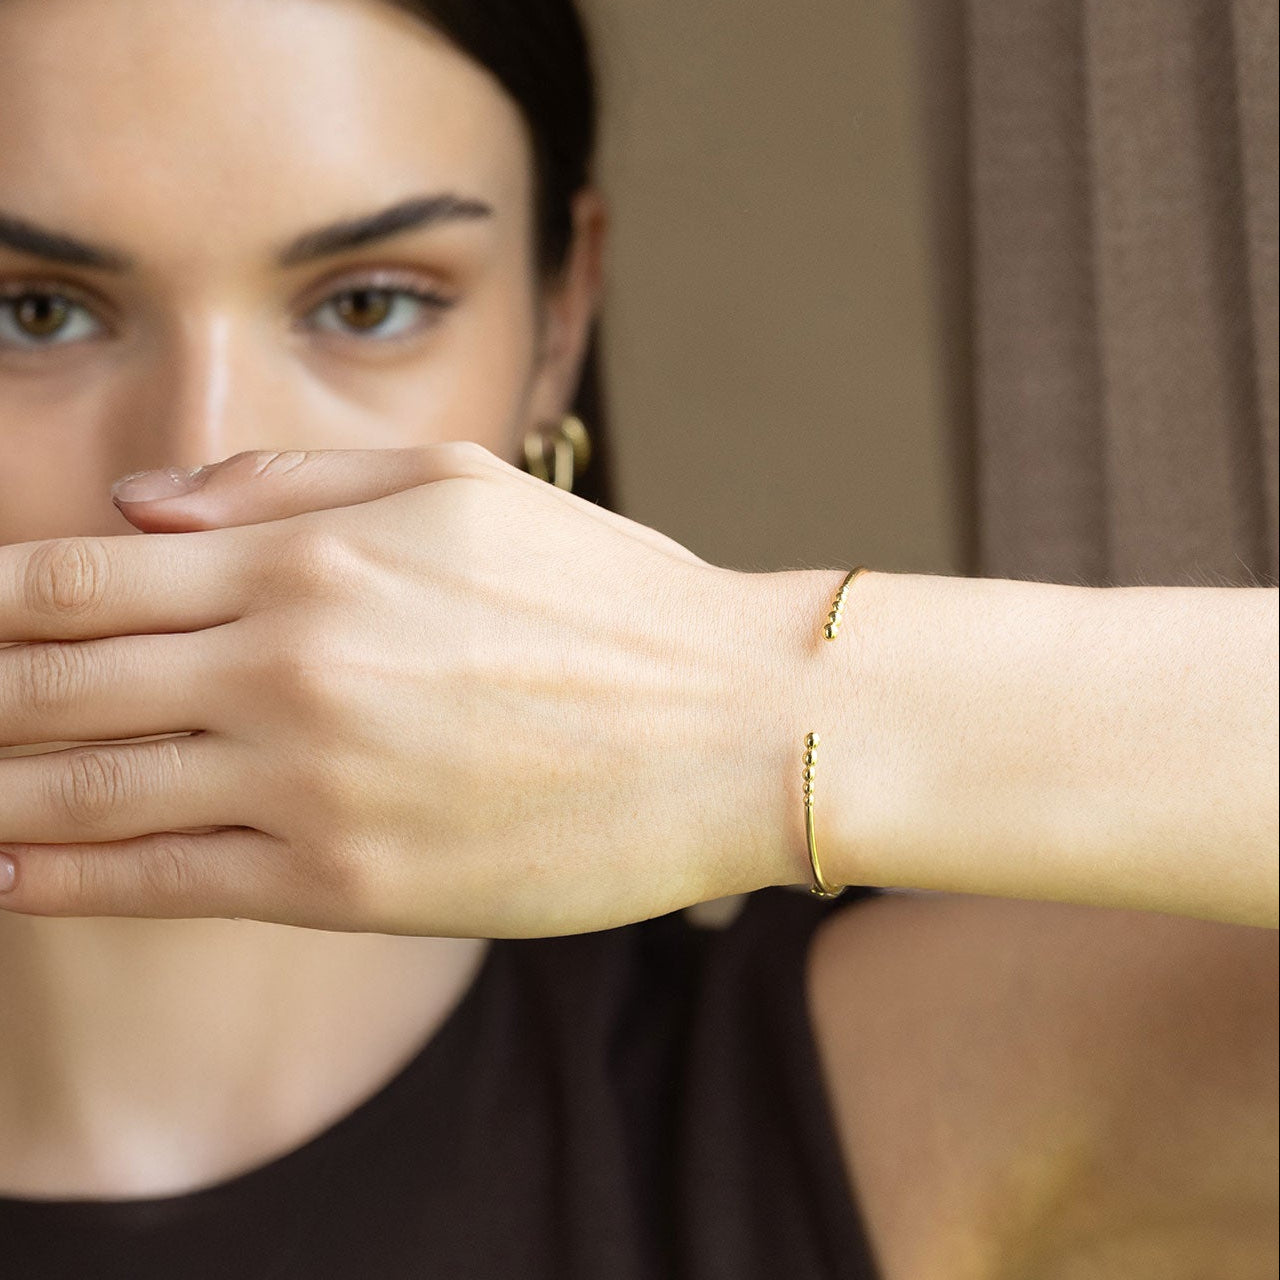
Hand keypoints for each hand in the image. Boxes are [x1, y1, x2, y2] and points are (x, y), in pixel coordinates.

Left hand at [0, 445, 792, 935]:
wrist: (731, 725)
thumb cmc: (608, 594)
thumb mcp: (459, 486)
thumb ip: (285, 485)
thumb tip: (139, 505)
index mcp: (305, 562)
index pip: (73, 576)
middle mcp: (284, 668)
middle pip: (47, 686)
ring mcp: (309, 785)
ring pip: (82, 794)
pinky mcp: (348, 886)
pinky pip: (163, 884)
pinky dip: (64, 881)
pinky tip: (13, 874)